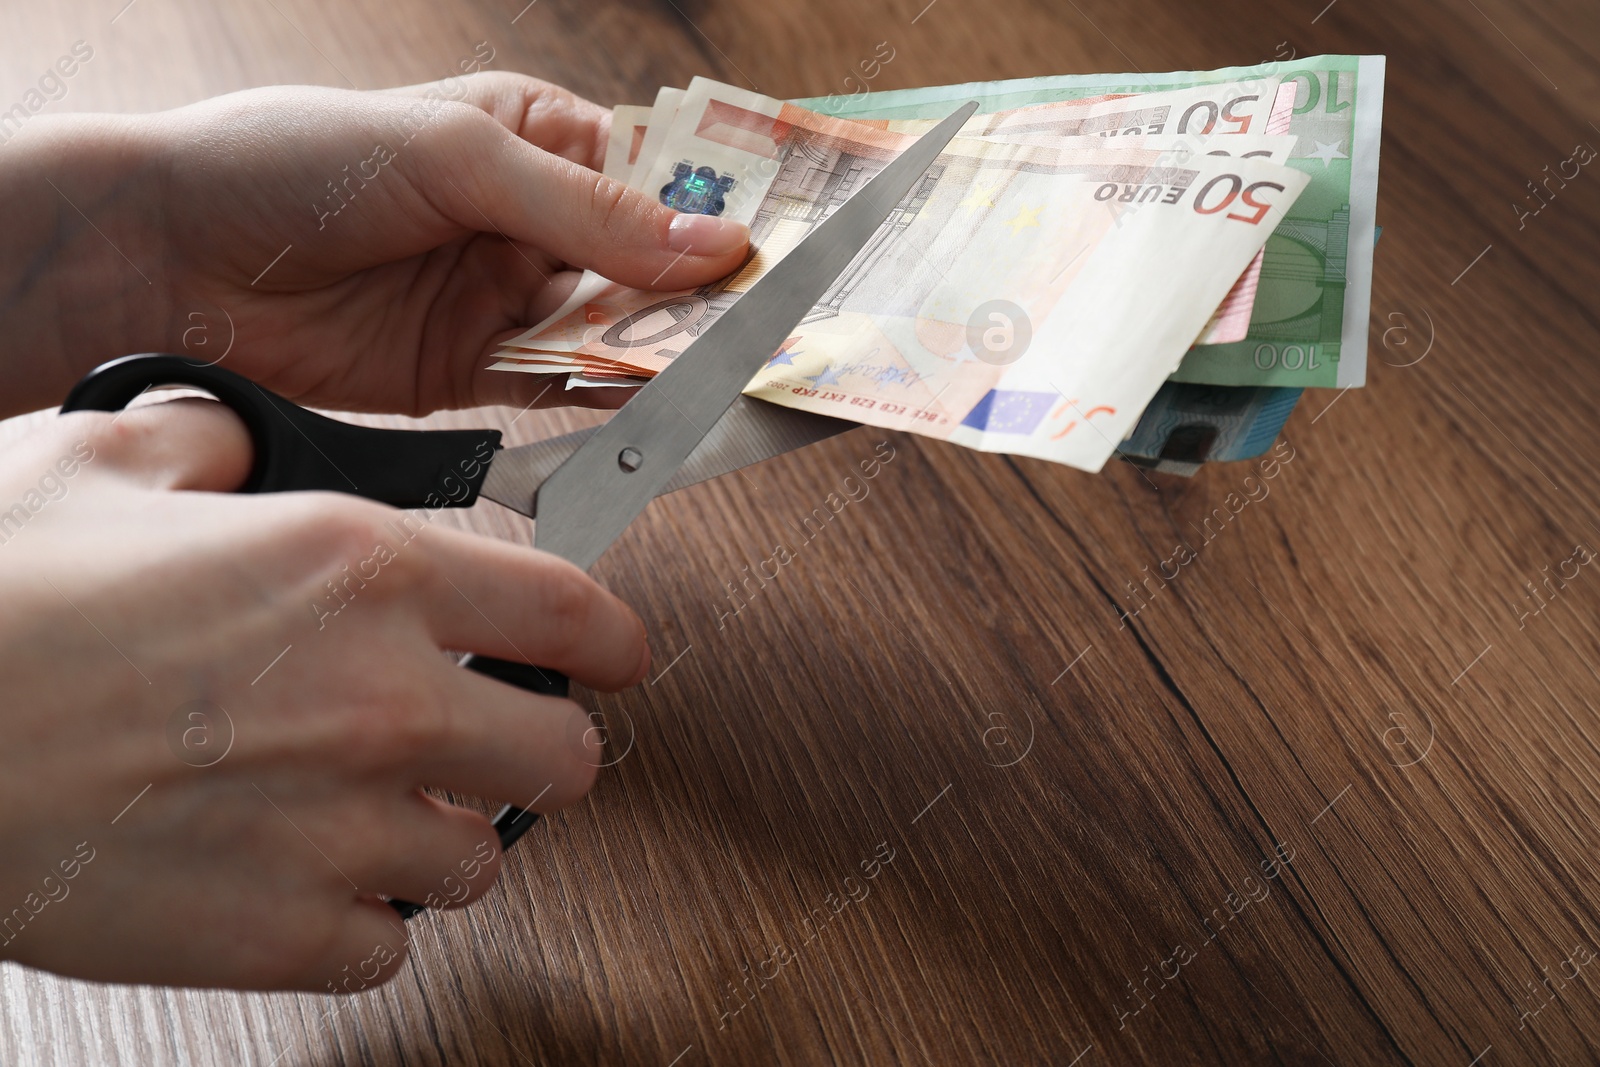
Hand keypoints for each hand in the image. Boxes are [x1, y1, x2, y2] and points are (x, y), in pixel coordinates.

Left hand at [0, 72, 748, 417]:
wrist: (166, 261)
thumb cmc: (291, 164)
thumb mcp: (455, 158)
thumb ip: (587, 212)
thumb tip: (710, 247)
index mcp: (529, 134)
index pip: (653, 173)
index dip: (715, 211)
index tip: (781, 248)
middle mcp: (524, 219)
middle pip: (643, 263)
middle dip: (699, 296)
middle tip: (772, 329)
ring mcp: (498, 298)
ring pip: (610, 331)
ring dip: (660, 353)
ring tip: (725, 374)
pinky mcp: (468, 372)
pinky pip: (559, 388)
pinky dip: (604, 401)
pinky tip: (650, 408)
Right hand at [0, 399, 647, 988]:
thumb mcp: (102, 458)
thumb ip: (214, 447)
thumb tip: (241, 450)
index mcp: (358, 571)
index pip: (573, 613)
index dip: (615, 640)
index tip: (616, 656)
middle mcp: (379, 700)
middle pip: (564, 758)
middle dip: (541, 748)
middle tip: (496, 741)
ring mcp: (339, 830)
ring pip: (477, 862)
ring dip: (441, 836)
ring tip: (373, 811)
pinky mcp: (280, 934)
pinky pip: (385, 947)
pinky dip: (358, 921)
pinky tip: (301, 878)